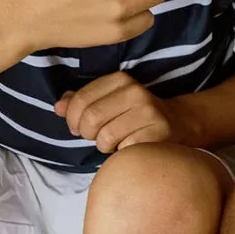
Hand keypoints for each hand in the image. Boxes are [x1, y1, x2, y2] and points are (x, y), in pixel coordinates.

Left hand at [55, 71, 181, 152]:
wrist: (177, 122)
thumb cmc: (134, 114)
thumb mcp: (108, 101)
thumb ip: (81, 102)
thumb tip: (58, 107)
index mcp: (120, 80)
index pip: (81, 100)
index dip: (72, 118)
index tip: (77, 127)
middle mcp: (135, 92)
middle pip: (91, 119)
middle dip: (87, 133)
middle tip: (96, 137)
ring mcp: (149, 113)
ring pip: (105, 137)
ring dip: (105, 146)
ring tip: (115, 141)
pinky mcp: (157, 134)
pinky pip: (123, 150)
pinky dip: (121, 153)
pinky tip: (130, 146)